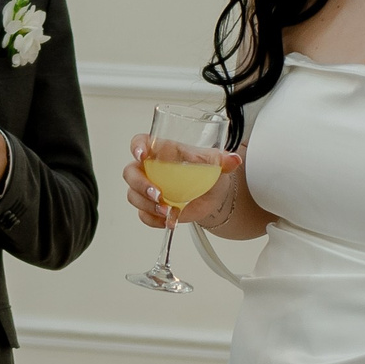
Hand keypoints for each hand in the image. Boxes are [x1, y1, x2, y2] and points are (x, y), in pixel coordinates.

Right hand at [121, 134, 244, 230]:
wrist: (213, 193)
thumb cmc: (207, 171)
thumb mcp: (214, 163)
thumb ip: (222, 160)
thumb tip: (234, 160)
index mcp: (161, 151)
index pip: (140, 143)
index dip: (136, 147)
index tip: (142, 155)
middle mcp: (149, 169)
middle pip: (130, 173)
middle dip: (140, 185)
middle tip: (158, 194)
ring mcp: (147, 189)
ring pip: (133, 195)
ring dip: (147, 205)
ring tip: (168, 211)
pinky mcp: (151, 208)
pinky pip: (143, 215)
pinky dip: (154, 220)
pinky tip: (169, 220)